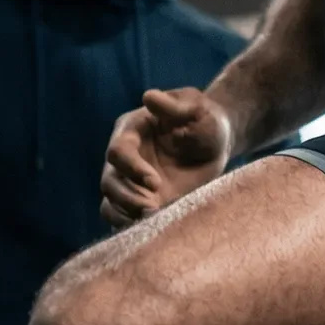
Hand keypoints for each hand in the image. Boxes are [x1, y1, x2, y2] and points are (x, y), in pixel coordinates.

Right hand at [100, 87, 238, 229]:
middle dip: (127, 197)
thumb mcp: (197, 109)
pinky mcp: (140, 201)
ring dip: (126, 215)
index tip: (155, 181)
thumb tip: (149, 98)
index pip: (118, 151)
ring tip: (152, 220)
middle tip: (153, 207)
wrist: (215, 144)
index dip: (132, 168)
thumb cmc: (206, 121)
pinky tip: (151, 227)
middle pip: (109, 181)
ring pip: (110, 203)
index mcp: (132, 130)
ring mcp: (130, 182)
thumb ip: (174, 106)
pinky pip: (121, 218)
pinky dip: (130, 226)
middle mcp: (125, 158)